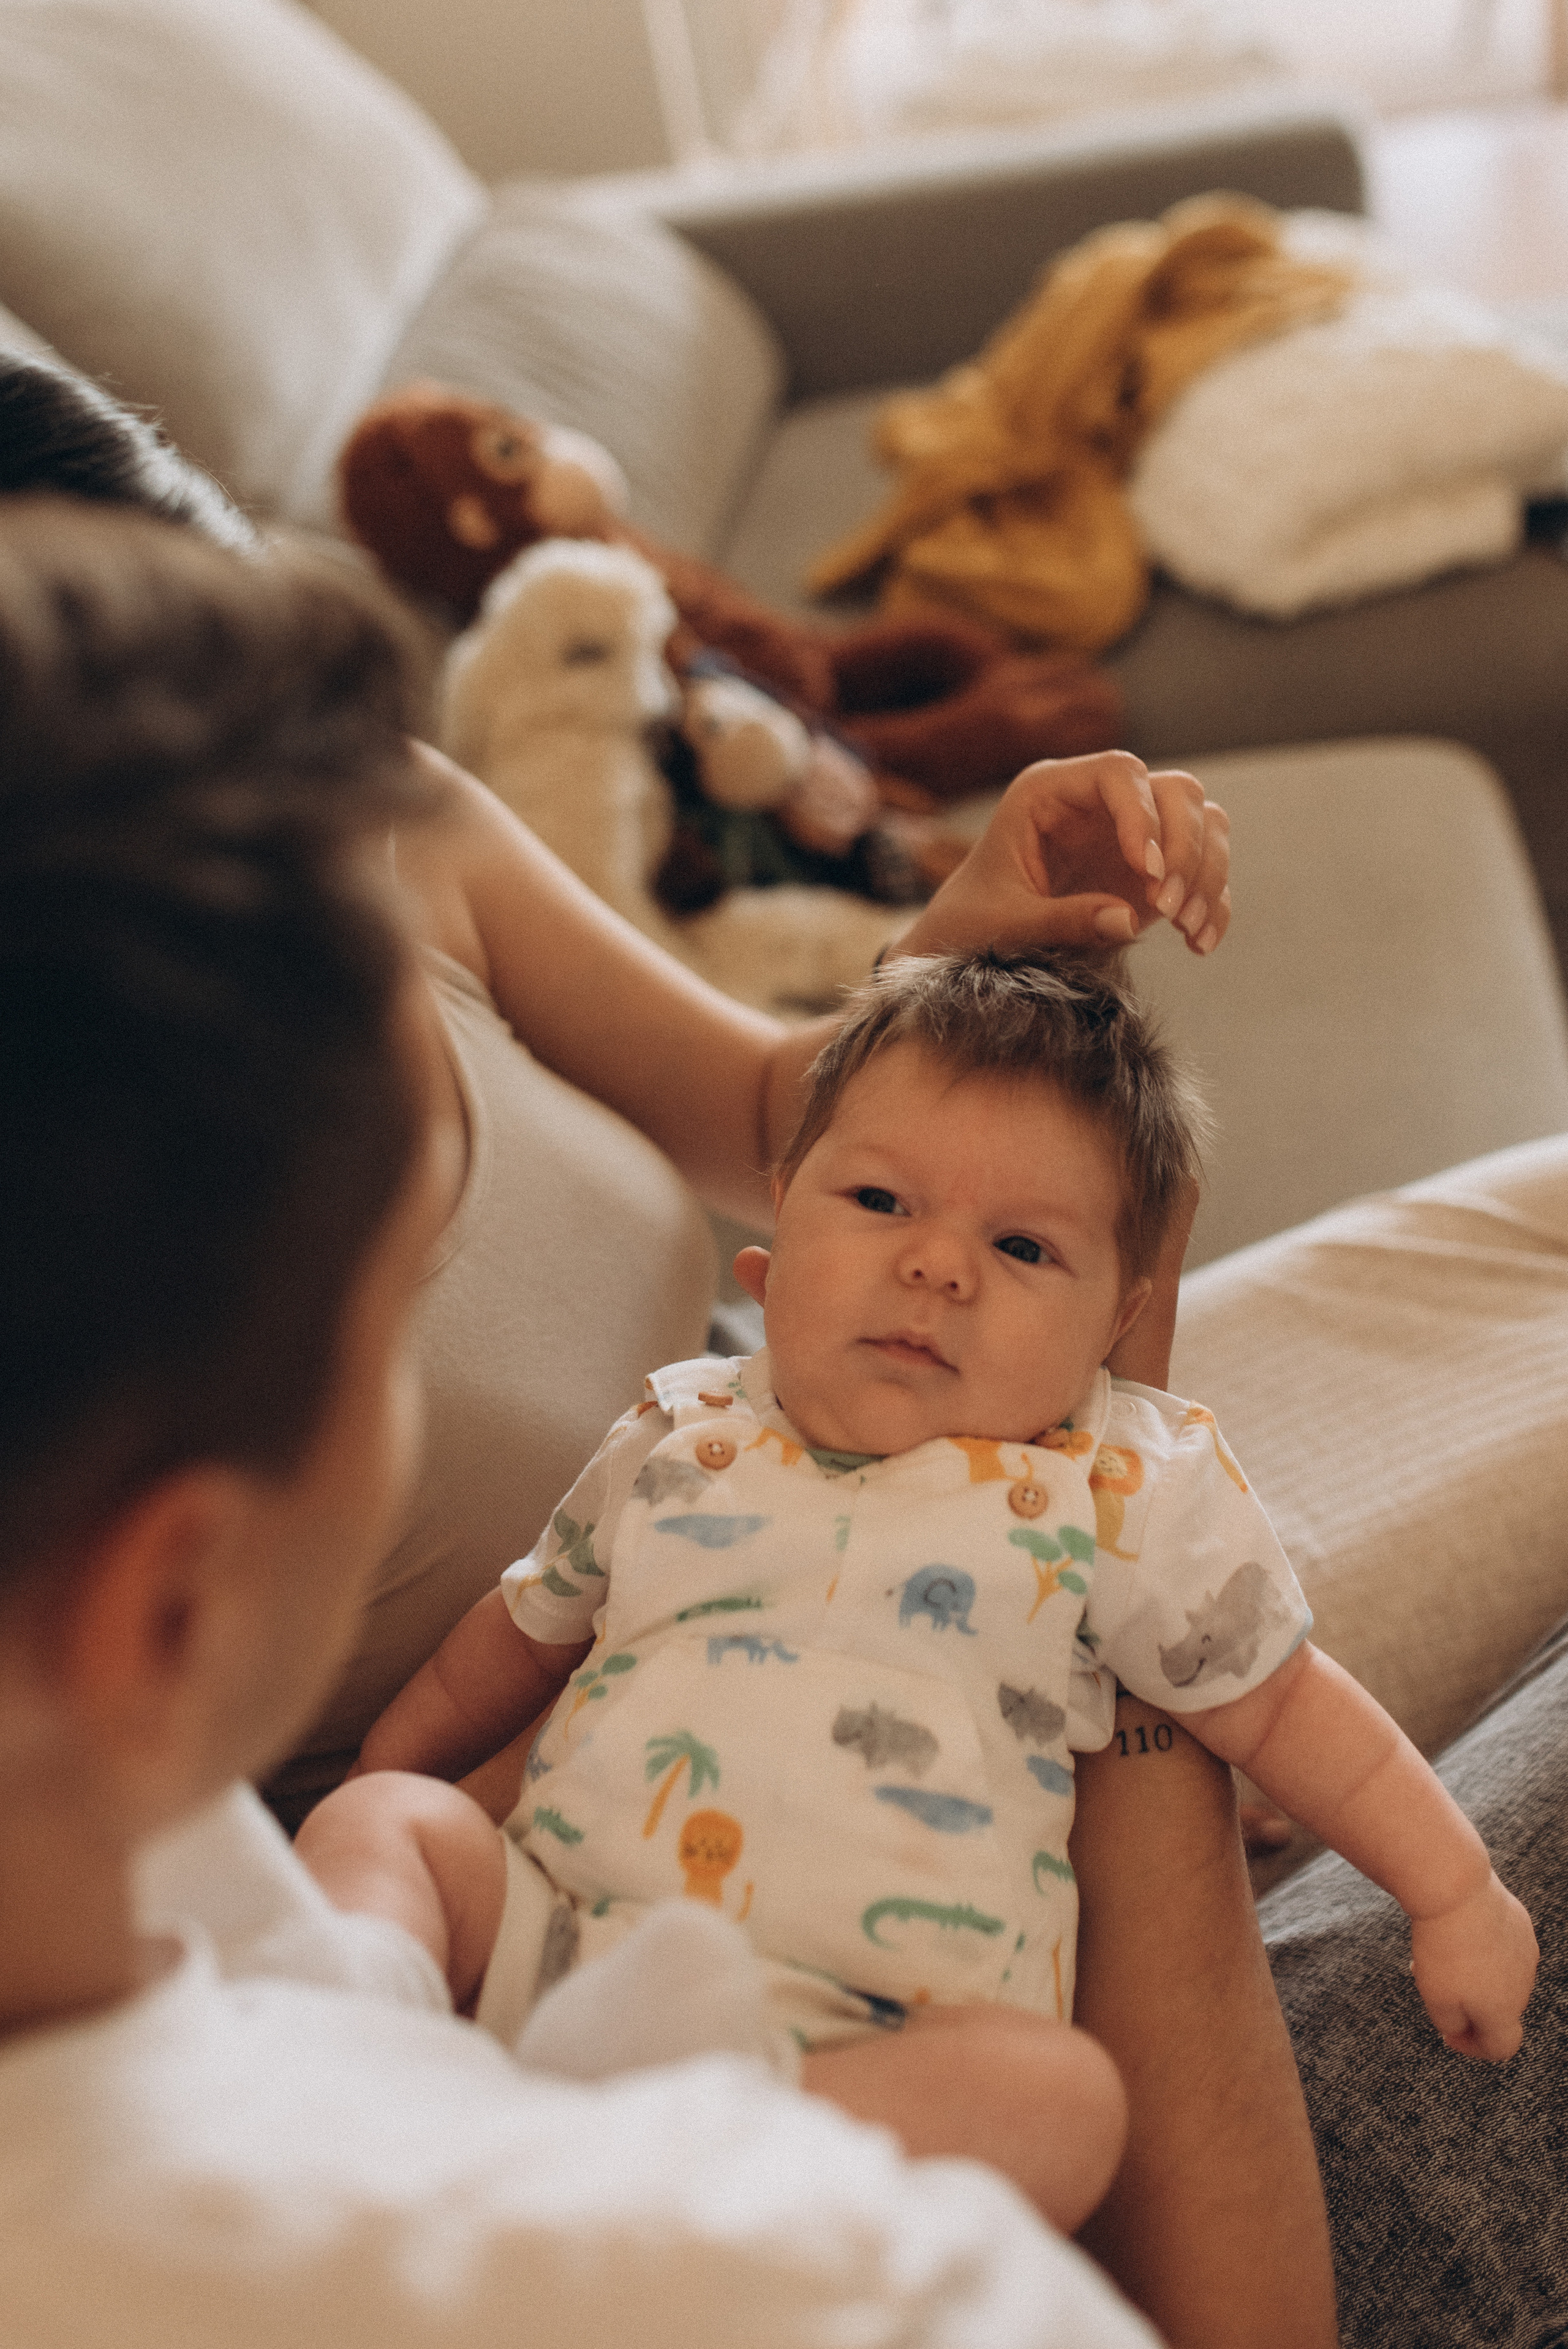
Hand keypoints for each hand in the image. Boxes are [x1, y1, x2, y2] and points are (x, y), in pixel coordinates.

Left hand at [894, 750, 1229, 960]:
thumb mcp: (1005, 924)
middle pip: (1176, 793)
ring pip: (1203, 823)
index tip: (1145, 871)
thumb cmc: (971, 924)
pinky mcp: (1151, 874)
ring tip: (1184, 928)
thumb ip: (1060, 919)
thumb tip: (1125, 919)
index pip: (1119, 772)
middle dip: (1183, 848)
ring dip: (1205, 873)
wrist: (971, 946)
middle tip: (1165, 908)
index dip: (1142, 813)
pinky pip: (1203, 871)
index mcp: (1050, 793)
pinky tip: (1199, 944)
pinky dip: (1211, 903)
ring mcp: (1130, 836)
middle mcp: (1098, 804)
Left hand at [1410, 1872, 1538, 2059]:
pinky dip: (1481, 1947)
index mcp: (1505, 2011)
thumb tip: (1459, 2028)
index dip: (1474, 2048)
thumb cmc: (1442, 1948)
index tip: (1448, 2034)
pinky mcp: (1520, 1922)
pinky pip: (1502, 1944)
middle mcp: (1523, 1984)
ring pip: (1499, 1974)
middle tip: (1433, 1985)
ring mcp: (1525, 1950)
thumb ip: (1451, 2024)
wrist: (1455, 1890)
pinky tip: (1455, 1930)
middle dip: (1468, 2005)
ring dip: (1473, 1974)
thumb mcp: (1435, 1999)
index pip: (1502, 2047)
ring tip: (1436, 1955)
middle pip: (1498, 2008)